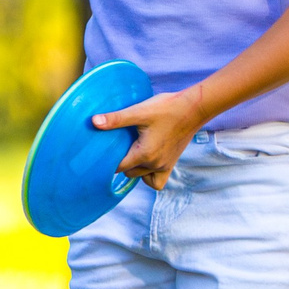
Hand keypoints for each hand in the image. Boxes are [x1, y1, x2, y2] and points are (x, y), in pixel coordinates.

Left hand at [93, 89, 207, 189]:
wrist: (194, 108)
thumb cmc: (167, 108)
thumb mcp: (138, 112)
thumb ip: (116, 119)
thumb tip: (94, 122)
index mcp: (144, 154)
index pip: (118, 167)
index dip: (107, 161)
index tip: (102, 152)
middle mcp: (155, 164)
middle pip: (129, 173)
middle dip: (121, 163)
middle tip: (116, 147)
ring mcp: (165, 165)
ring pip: (142, 177)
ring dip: (134, 169)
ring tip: (130, 152)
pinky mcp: (172, 162)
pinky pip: (157, 180)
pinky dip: (149, 174)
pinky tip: (145, 160)